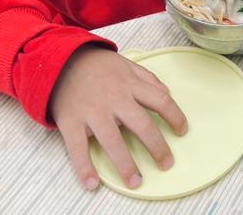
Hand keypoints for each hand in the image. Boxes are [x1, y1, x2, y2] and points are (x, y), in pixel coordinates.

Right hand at [49, 46, 187, 190]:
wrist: (60, 60)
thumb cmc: (97, 65)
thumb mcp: (126, 64)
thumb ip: (148, 78)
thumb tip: (167, 94)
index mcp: (130, 85)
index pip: (161, 101)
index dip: (175, 117)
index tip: (182, 131)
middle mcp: (114, 99)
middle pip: (142, 125)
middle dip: (157, 147)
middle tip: (166, 163)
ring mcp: (92, 112)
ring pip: (113, 141)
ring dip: (125, 164)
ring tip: (136, 181)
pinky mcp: (71, 122)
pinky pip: (78, 148)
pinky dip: (84, 167)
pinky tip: (93, 183)